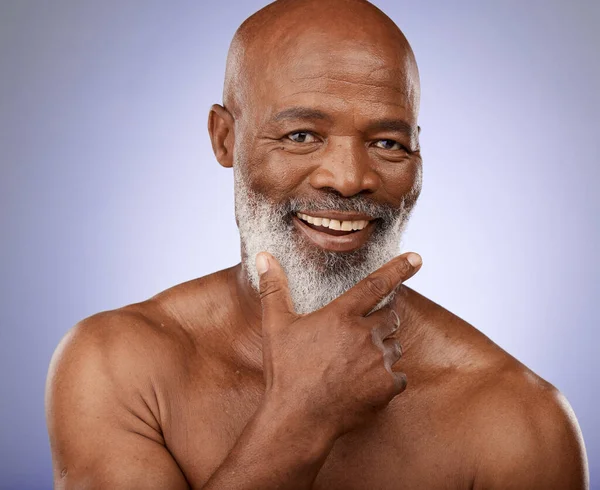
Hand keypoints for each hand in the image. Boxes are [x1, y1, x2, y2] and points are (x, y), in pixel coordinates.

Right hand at [256, 251, 421, 436]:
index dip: (398, 268)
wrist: (298, 419)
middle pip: (389, 316)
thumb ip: (273, 288)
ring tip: (356, 363)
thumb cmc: (285, 371)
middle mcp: (365, 334)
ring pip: (395, 345)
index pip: (376, 284)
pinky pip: (399, 376)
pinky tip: (365, 384)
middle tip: (358, 336)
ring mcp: (378, 361)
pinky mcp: (387, 386)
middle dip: (379, 321)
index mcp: (341, 315)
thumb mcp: (275, 326)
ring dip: (383, 349)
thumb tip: (263, 257)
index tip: (417, 257)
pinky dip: (387, 378)